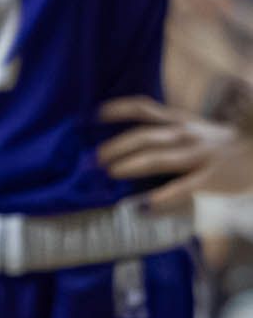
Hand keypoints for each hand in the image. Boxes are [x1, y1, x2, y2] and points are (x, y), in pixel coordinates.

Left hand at [99, 97, 251, 203]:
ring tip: (110, 174)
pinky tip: (143, 207)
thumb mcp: (198, 130)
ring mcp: (200, 155)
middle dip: (115, 147)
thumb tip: (129, 146)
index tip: (96, 115)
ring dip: (130, 166)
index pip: (145, 109)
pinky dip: (162, 198)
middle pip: (144, 136)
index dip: (119, 109)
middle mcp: (188, 135)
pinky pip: (184, 187)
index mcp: (182, 122)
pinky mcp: (212, 177)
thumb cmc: (224, 146)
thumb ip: (170, 132)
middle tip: (92, 160)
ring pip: (159, 158)